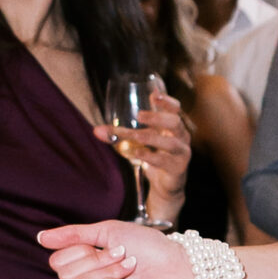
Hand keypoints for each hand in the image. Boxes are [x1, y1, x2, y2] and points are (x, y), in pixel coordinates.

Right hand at [39, 218, 194, 278]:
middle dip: (96, 260)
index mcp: (84, 274)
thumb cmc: (148, 247)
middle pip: (65, 275)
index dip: (83, 249)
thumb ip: (73, 236)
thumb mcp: (106, 232)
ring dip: (108, 270)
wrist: (179, 263)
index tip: (113, 248)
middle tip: (122, 259)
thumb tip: (40, 238)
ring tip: (129, 271)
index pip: (57, 262)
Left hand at [94, 91, 189, 216]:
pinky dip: (150, 157)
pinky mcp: (177, 169)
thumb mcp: (136, 142)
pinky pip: (165, 161)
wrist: (164, 184)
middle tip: (139, 115)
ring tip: (136, 136)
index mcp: (173, 126)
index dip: (167, 101)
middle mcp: (181, 137)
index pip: (175, 108)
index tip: (154, 94)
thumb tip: (96, 130)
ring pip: (172, 143)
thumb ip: (118, 134)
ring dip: (152, 138)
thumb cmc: (153, 155)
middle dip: (157, 117)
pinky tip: (137, 154)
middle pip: (175, 122)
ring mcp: (181, 153)